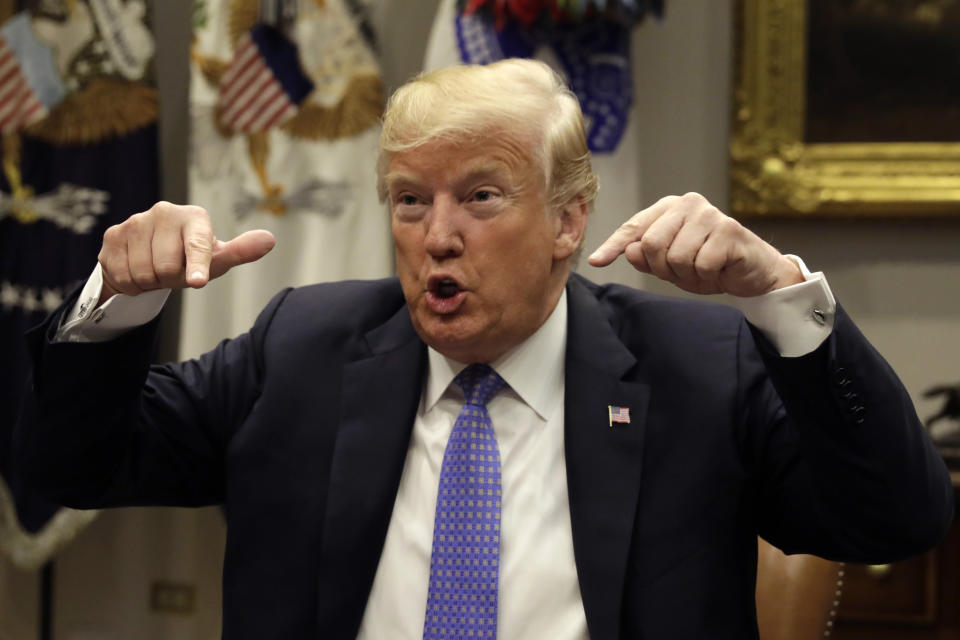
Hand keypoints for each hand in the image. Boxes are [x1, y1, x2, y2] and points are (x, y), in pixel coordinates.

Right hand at [97, 201, 275, 304]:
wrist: (149, 255)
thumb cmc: (192, 257)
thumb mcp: (217, 258)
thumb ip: (241, 251)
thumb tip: (269, 240)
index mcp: (194, 217)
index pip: (197, 245)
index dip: (196, 265)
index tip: (197, 281)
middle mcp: (164, 212)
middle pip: (168, 267)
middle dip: (171, 279)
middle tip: (173, 272)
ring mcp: (135, 221)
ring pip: (143, 273)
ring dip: (151, 282)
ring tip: (156, 270)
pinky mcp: (113, 235)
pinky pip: (122, 274)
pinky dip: (131, 282)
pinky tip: (138, 269)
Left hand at [587, 192, 802, 296]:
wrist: (752, 272)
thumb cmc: (709, 264)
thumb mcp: (670, 266)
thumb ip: (647, 258)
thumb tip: (631, 250)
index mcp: (669, 208)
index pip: (634, 227)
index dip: (614, 246)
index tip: (596, 261)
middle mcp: (688, 204)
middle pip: (651, 244)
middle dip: (663, 268)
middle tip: (683, 272)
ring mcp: (709, 214)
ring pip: (675, 257)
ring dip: (687, 273)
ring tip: (703, 269)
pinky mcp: (729, 229)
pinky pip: (700, 264)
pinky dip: (706, 275)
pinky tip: (719, 269)